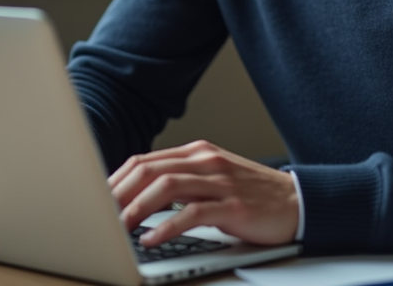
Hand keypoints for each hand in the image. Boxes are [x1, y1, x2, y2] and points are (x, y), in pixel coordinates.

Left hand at [108, 139, 297, 247]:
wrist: (296, 201)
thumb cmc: (251, 195)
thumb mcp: (213, 180)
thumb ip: (181, 182)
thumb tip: (136, 198)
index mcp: (198, 153)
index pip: (145, 161)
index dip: (116, 180)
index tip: (96, 201)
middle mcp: (206, 161)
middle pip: (150, 170)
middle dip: (118, 194)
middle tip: (98, 215)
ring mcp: (220, 181)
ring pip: (166, 187)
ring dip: (136, 209)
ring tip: (118, 228)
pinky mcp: (233, 206)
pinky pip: (192, 213)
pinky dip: (166, 227)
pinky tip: (151, 240)